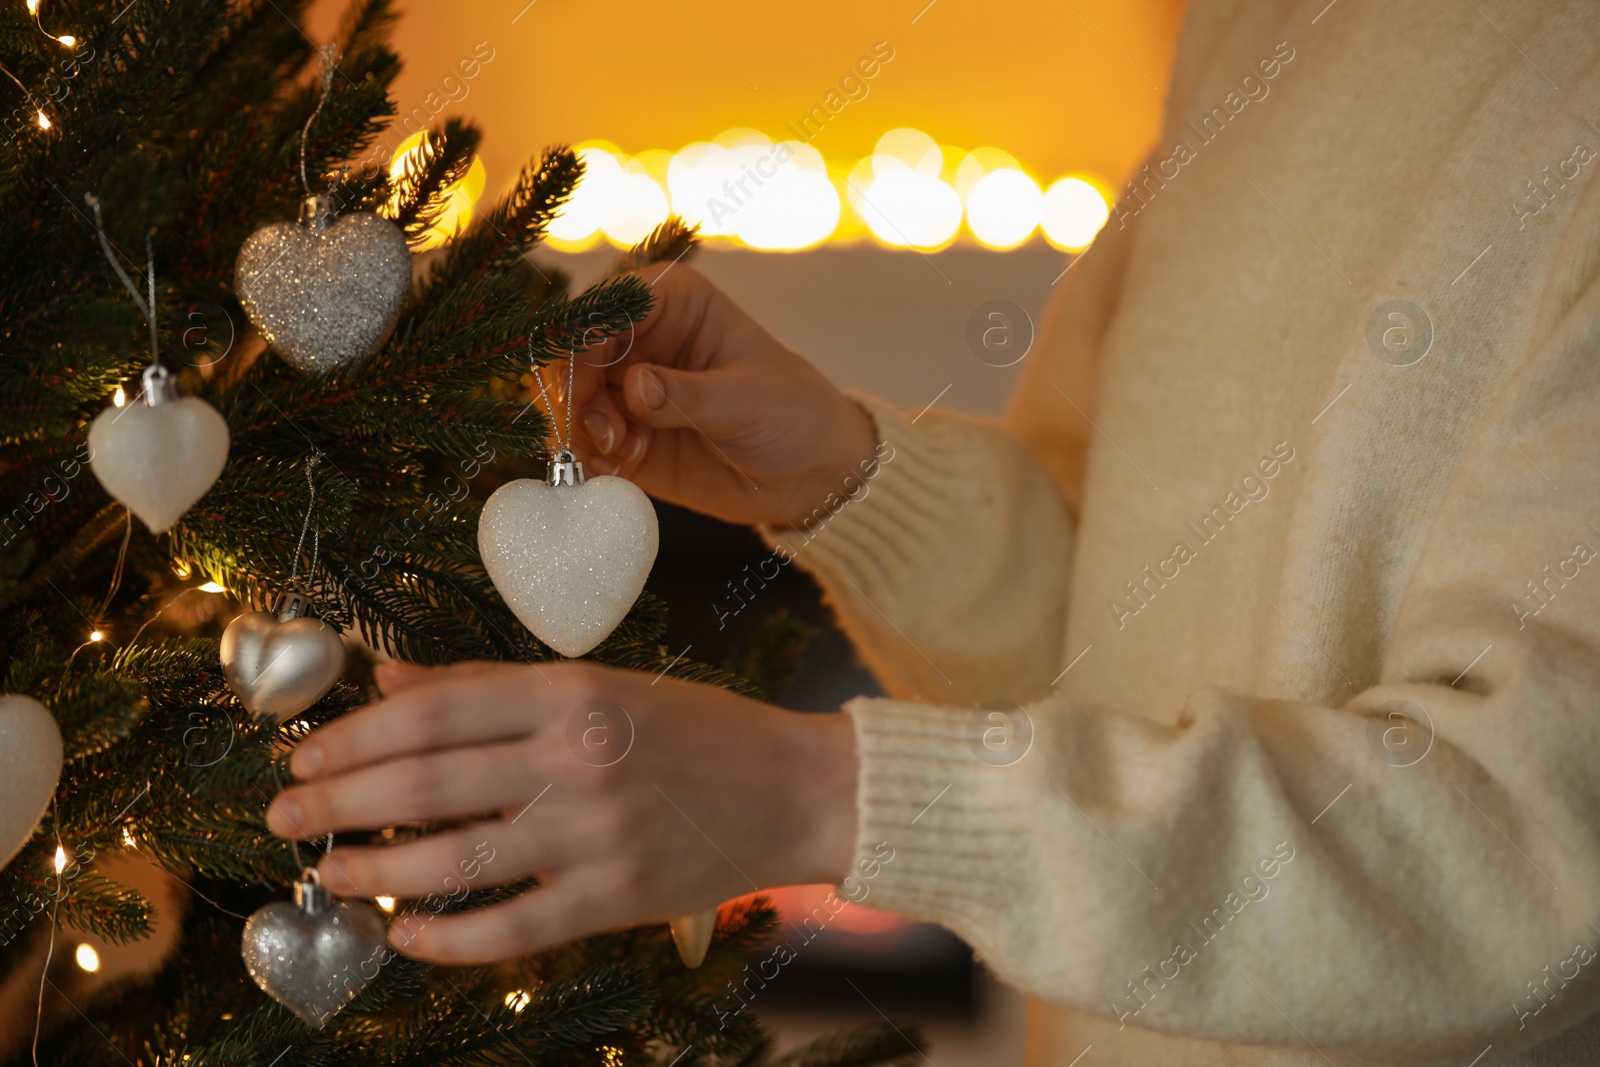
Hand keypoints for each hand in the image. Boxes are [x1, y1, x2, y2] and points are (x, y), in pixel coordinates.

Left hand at [266, 660, 858, 963]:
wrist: (796, 789)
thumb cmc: (696, 729)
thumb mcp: (599, 683)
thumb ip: (490, 683)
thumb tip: (389, 679)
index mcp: (571, 692)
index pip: (435, 711)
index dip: (356, 734)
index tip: (304, 755)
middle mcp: (578, 759)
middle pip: (429, 783)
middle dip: (339, 801)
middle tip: (282, 815)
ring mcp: (598, 835)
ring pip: (459, 859)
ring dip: (376, 869)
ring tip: (326, 872)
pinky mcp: (617, 899)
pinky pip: (514, 928)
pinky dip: (451, 937)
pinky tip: (406, 935)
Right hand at [568, 262, 878, 527]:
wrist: (812, 475)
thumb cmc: (793, 414)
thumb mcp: (746, 402)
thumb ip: (687, 395)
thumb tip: (634, 388)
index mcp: (673, 301)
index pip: (608, 305)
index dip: (585, 338)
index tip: (585, 381)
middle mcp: (641, 339)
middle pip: (573, 352)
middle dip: (575, 392)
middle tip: (602, 432)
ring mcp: (629, 391)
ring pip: (571, 401)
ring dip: (581, 431)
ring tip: (620, 454)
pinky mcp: (626, 438)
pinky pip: (584, 445)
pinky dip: (587, 460)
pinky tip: (614, 473)